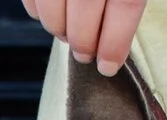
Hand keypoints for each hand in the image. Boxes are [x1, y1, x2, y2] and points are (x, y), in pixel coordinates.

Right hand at [24, 0, 146, 74]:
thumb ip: (126, 3)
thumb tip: (116, 40)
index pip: (126, 4)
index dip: (116, 41)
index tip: (109, 66)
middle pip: (86, 9)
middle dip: (85, 41)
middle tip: (86, 55)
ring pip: (53, 9)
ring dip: (60, 29)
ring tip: (68, 34)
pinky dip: (40, 14)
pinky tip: (53, 14)